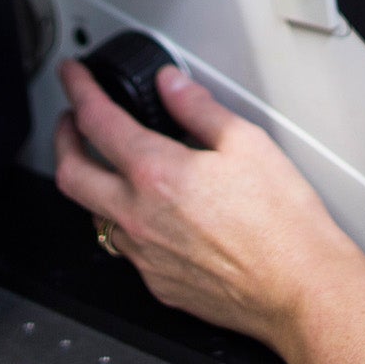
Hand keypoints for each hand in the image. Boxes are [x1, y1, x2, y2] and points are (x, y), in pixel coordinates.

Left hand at [53, 61, 364, 363]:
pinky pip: (124, 247)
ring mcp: (144, 256)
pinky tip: (145, 212)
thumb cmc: (283, 223)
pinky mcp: (157, 283)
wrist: (301, 287)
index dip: (79, 91)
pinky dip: (122, 221)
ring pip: (93, 214)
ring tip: (107, 164)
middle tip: (70, 119)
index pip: (98, 122)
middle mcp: (138, 217)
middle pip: (71, 173)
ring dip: (91, 183)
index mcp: (157, 174)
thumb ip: (200, 108)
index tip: (74, 76)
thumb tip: (173, 85)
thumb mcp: (247, 143)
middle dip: (63, 139)